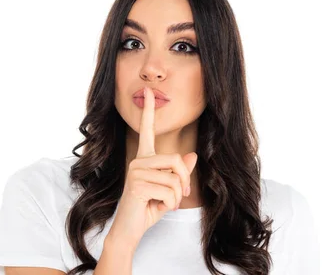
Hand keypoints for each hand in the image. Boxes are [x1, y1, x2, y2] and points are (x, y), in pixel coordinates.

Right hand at [107, 87, 197, 250]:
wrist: (129, 229)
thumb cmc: (147, 208)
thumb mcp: (169, 190)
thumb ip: (179, 172)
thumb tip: (191, 155)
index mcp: (144, 158)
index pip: (147, 130)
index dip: (149, 111)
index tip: (148, 92)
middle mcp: (138, 161)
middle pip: (176, 160)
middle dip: (184, 182)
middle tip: (179, 197)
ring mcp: (135, 171)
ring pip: (175, 179)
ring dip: (176, 197)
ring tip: (163, 204)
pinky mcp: (136, 185)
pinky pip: (169, 192)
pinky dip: (169, 204)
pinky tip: (155, 208)